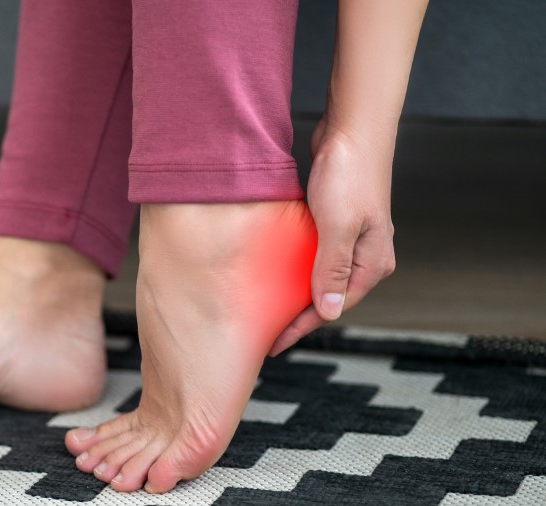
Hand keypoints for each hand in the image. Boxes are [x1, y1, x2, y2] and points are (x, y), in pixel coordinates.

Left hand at [269, 117, 396, 355]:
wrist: (352, 130)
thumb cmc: (348, 175)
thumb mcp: (338, 226)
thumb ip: (332, 268)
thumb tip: (328, 311)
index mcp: (373, 263)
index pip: (333, 306)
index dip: (301, 326)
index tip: (272, 343)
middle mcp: (367, 255)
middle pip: (328, 295)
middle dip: (299, 315)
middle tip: (265, 331)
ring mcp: (353, 239)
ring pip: (320, 275)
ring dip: (296, 291)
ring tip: (268, 308)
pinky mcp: (338, 222)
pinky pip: (314, 254)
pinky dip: (295, 267)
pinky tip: (274, 273)